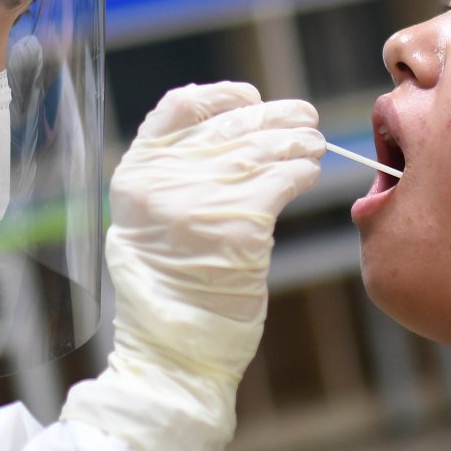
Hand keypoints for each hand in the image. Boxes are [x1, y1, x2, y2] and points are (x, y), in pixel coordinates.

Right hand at [60, 82, 323, 450]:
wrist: (174, 354)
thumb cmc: (173, 290)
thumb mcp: (153, 221)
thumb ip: (179, 175)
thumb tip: (237, 130)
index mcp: (135, 174)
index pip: (177, 107)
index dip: (219, 97)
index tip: (250, 99)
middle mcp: (162, 182)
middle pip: (230, 125)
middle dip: (275, 117)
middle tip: (305, 119)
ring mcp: (199, 201)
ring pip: (263, 148)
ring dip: (298, 140)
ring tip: (314, 143)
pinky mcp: (237, 227)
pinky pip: (282, 180)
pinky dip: (302, 171)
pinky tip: (308, 173)